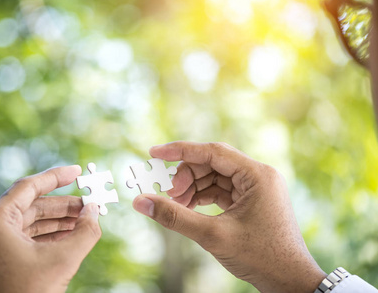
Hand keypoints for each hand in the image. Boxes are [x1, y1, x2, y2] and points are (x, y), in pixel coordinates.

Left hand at [0, 166, 100, 292]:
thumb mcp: (62, 260)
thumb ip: (85, 230)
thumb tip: (94, 210)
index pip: (29, 186)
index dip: (56, 177)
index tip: (77, 171)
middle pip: (32, 205)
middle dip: (64, 205)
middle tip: (89, 203)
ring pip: (31, 222)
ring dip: (59, 221)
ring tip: (85, 219)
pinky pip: (26, 237)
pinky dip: (49, 235)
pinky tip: (71, 235)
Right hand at [133, 142, 325, 292]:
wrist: (289, 281)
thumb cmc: (260, 257)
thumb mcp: (213, 235)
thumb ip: (174, 216)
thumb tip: (141, 202)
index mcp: (257, 175)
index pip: (212, 151)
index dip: (180, 151)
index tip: (155, 153)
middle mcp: (258, 175)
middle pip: (211, 163)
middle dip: (186, 177)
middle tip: (166, 194)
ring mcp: (255, 187)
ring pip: (213, 176)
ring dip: (192, 188)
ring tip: (175, 205)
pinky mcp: (250, 199)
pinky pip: (220, 190)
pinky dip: (202, 197)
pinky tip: (187, 208)